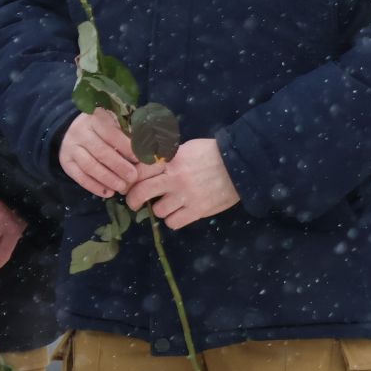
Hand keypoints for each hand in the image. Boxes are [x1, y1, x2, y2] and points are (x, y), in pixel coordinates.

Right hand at [60, 110, 142, 198]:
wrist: (72, 129)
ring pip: (89, 166)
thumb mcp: (114, 123)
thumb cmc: (103, 127)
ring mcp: (70, 147)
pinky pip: (79, 177)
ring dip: (107, 179)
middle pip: (101, 152)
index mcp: (95, 118)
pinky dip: (94, 186)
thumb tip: (147, 149)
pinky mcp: (66, 162)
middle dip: (119, 166)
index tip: (139, 159)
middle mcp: (80, 131)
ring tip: (122, 187)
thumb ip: (127, 133)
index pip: (112, 133)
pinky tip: (108, 192)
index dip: (126, 147)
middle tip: (133, 177)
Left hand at [124, 138, 241, 229]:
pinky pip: (173, 222)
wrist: (240, 165)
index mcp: (172, 159)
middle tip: (135, 202)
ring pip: (158, 210)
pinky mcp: (197, 210)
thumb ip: (167, 158)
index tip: (130, 184)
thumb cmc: (212, 153)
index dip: (131, 178)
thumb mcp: (187, 148)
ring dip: (161, 208)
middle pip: (141, 191)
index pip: (140, 169)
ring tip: (169, 204)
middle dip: (133, 199)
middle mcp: (175, 177)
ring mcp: (186, 195)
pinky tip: (179, 213)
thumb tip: (147, 165)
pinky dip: (173, 219)